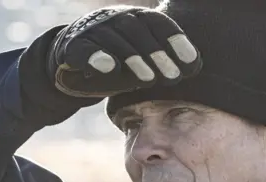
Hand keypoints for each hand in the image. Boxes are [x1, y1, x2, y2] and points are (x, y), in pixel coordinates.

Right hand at [47, 6, 201, 97]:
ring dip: (132, 58)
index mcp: (135, 18)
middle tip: (173, 77)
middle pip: (137, 30)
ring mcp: (91, 31)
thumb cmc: (115, 62)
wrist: (71, 62)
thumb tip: (195, 66)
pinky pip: (83, 50)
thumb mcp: (141, 60)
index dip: (176, 41)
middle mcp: (113, 19)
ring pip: (113, 38)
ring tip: (148, 79)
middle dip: (157, 54)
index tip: (191, 63)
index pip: (158, 23)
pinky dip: (96, 57)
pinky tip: (109, 68)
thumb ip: (163, 61)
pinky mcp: (71, 47)